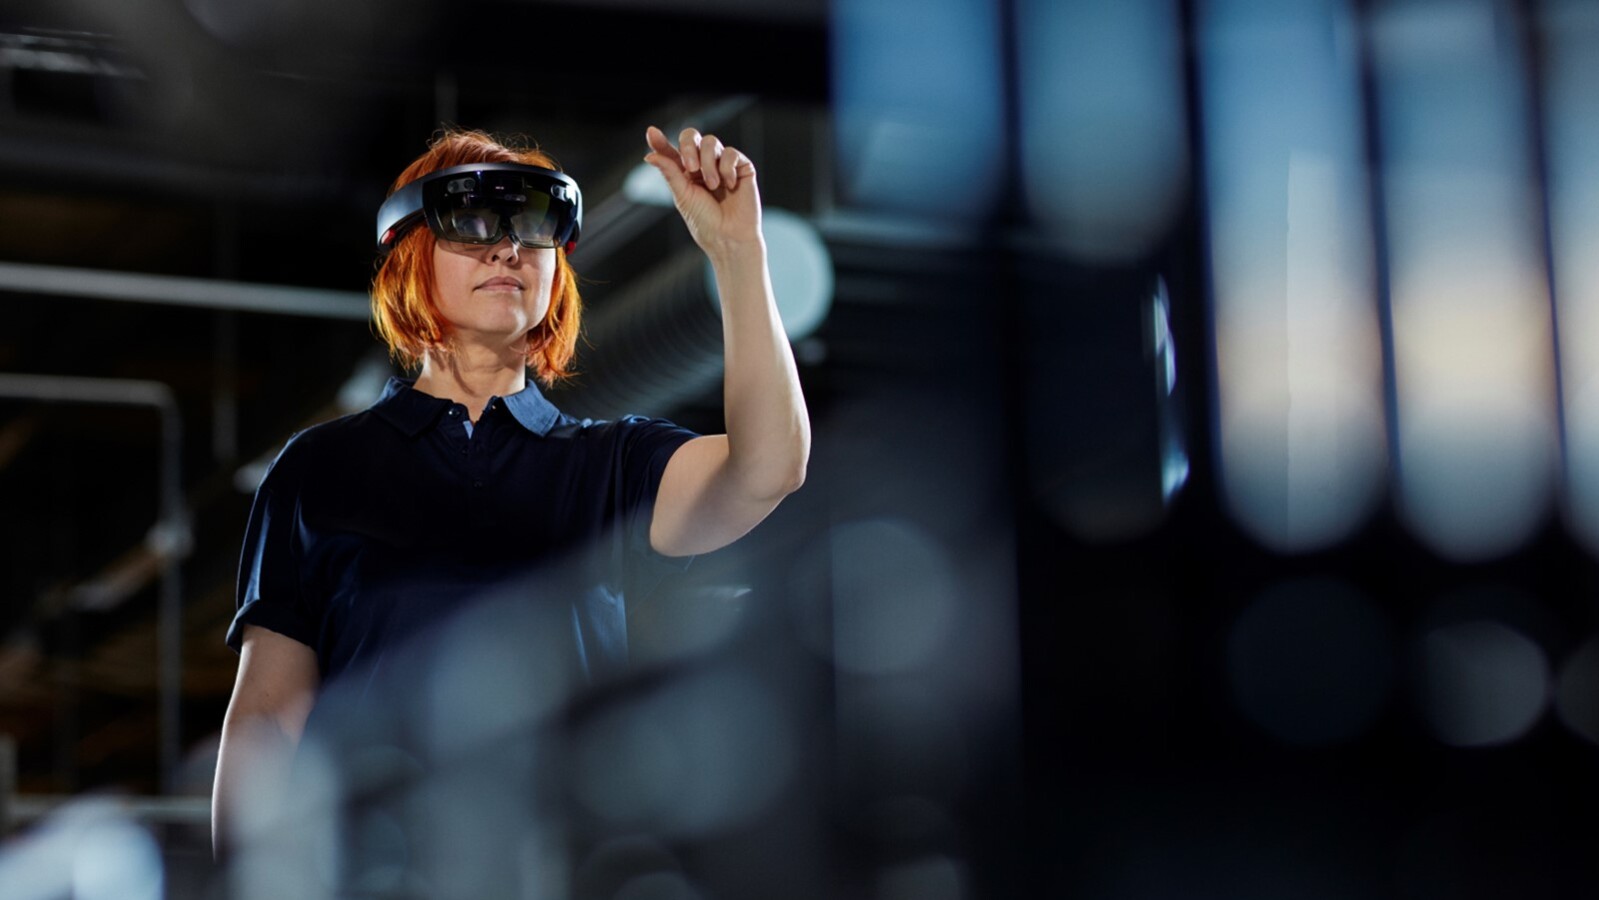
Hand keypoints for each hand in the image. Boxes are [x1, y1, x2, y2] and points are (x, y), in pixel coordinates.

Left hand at [643, 125, 762, 259]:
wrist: (730, 237)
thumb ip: (669, 172)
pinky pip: (731, 153)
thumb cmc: (706, 222)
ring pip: (711, 142)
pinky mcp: (741, 167)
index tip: (651, 133)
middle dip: (689, 147)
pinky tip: (730, 186)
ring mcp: (722, 164)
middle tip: (691, 168)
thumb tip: (649, 156)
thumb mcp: (683, 196)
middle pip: (692, 137)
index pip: (671, 151)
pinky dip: (727, 168)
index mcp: (685, 173)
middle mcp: (703, 165)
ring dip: (708, 163)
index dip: (660, 141)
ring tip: (713, 185)